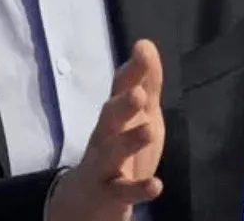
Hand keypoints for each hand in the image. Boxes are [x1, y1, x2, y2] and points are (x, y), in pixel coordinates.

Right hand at [47, 40, 165, 220]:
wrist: (86, 200)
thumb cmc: (118, 146)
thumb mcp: (138, 113)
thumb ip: (146, 81)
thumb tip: (146, 43)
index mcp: (114, 115)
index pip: (120, 88)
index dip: (132, 71)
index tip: (142, 49)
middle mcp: (105, 136)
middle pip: (110, 117)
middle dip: (123, 104)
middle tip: (139, 94)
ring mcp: (104, 165)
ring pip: (112, 152)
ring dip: (129, 141)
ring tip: (149, 131)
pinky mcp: (108, 194)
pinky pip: (122, 192)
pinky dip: (138, 189)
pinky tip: (156, 185)